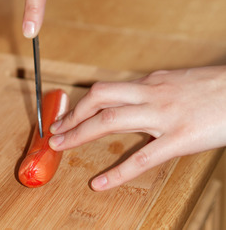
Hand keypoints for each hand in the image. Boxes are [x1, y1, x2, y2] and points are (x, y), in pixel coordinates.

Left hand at [49, 66, 225, 190]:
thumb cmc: (212, 88)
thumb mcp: (176, 83)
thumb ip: (152, 93)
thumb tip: (132, 102)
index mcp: (150, 82)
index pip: (106, 90)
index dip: (81, 105)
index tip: (67, 116)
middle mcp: (151, 93)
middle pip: (100, 98)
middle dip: (73, 115)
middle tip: (55, 131)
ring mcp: (163, 115)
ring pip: (112, 119)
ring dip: (81, 133)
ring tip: (61, 146)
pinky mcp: (180, 138)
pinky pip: (143, 157)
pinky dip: (118, 171)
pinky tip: (100, 182)